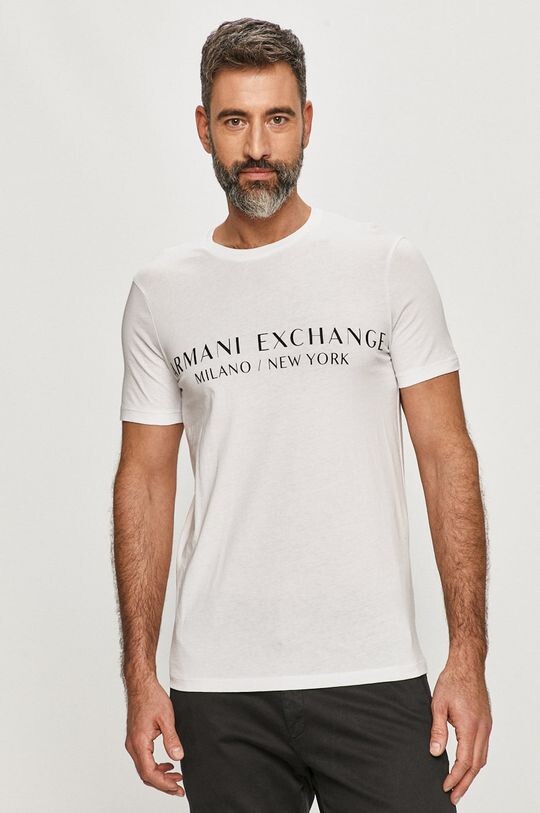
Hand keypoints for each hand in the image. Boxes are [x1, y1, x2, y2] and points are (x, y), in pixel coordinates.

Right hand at [124, 675, 184, 796]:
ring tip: (176, 777)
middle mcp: (133, 745)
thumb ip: (172, 739)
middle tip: (178, 789)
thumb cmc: (151, 697)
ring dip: (159, 776)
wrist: (141, 685)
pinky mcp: (136, 740)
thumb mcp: (166, 718)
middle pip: (146, 775)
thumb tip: (178, 757)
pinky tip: (167, 763)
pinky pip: (144, 759)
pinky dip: (155, 766)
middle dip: (163, 784)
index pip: (149, 772)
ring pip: (144, 768)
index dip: (164, 783)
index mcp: (139, 742)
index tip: (176, 787)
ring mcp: (133, 743)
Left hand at [429, 657, 492, 805]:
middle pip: (476, 765)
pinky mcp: (486, 723)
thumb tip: (435, 752)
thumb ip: (437, 730)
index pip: (464, 761)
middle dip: (465, 783)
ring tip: (460, 786)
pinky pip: (483, 748)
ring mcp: (486, 726)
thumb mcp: (438, 704)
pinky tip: (467, 766)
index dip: (455, 777)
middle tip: (454, 797)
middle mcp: (482, 729)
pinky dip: (476, 762)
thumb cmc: (452, 681)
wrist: (467, 665)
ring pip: (482, 758)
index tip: (446, 787)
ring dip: (471, 775)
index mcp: (470, 726)